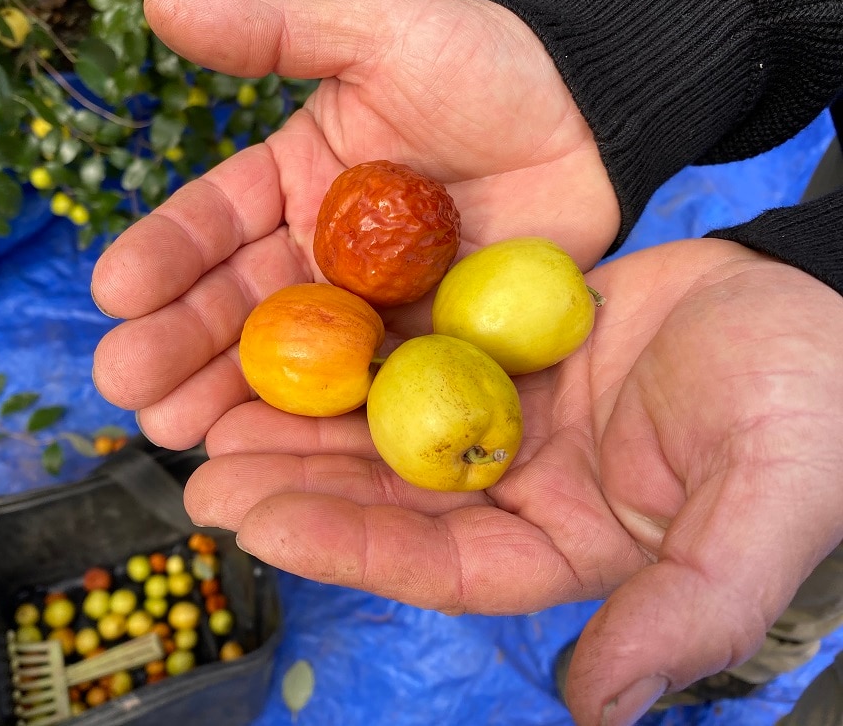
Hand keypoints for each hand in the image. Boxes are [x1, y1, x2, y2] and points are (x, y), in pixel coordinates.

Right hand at [91, 0, 617, 446]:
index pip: (211, 223)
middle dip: (175, 344)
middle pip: (234, 305)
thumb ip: (275, 28)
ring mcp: (367, 311)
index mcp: (292, 183)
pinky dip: (316, 422)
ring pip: (286, 361)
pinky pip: (362, 390)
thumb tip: (159, 4)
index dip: (162, 256)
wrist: (592, 123)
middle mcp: (317, 254)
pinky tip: (268, 450)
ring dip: (225, 397)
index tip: (113, 293)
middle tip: (128, 388)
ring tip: (172, 432)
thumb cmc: (489, 69)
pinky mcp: (420, 350)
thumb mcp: (380, 30)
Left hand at [183, 238, 842, 725]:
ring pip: (388, 430)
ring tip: (219, 416)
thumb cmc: (815, 404)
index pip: (439, 563)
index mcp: (567, 546)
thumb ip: (689, 606)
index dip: (348, 546)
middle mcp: (524, 491)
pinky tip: (294, 341)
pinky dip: (357, 353)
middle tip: (207, 472)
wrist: (825, 302)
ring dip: (307, 426)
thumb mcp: (767, 501)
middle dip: (300, 489)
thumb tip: (599, 707)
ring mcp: (510, 419)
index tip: (257, 522)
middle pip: (392, 499)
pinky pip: (417, 353)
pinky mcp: (506, 351)